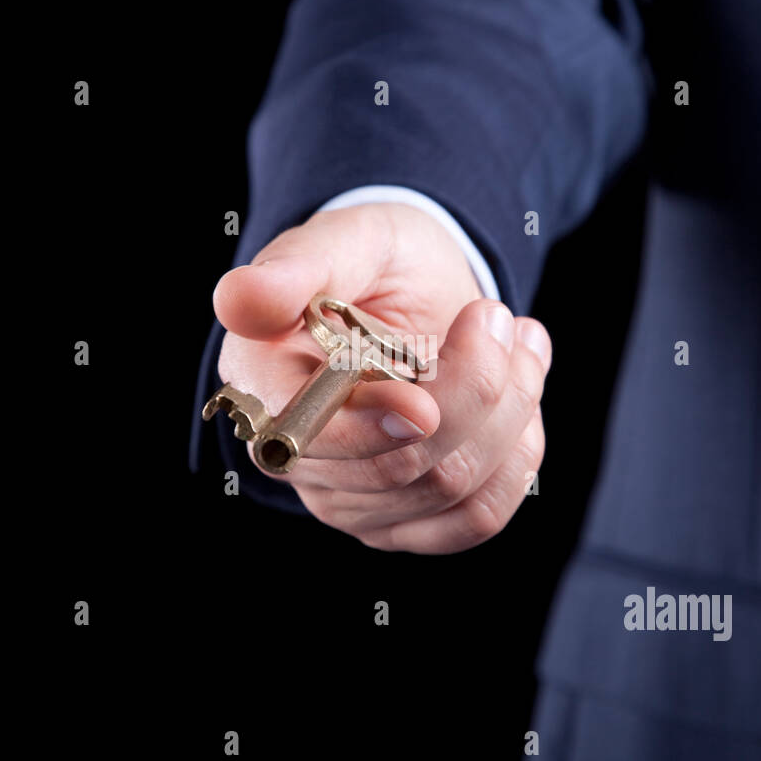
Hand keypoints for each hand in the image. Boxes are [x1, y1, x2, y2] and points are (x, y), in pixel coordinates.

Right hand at [213, 202, 550, 552]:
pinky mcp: (407, 521)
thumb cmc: (377, 262)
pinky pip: (479, 516)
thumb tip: (238, 299)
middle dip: (472, 389)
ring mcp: (353, 499)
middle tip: (495, 315)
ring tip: (514, 337)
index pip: (309, 439)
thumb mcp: (345, 239)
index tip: (425, 400)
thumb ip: (298, 267)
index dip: (372, 428)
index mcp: (261, 385)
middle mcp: (298, 457)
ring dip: (509, 405)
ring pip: (452, 486)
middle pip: (398, 466)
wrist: (421, 290)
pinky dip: (519, 452)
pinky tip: (522, 393)